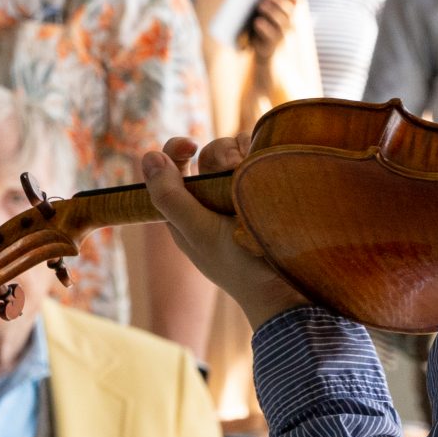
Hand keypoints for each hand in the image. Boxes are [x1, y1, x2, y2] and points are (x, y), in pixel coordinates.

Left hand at [140, 137, 309, 328]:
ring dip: (247, 155)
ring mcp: (245, 193)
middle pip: (211, 153)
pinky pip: (264, 159)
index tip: (191, 147)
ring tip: (257, 176)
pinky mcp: (271, 190)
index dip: (177, 149)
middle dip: (222, 155)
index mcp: (187, 209)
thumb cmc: (240, 266)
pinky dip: (266, 156)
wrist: (288, 289)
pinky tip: (272, 169)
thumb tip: (149, 156)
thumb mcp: (199, 233)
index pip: (173, 165)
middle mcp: (214, 197)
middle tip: (235, 168)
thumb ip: (171, 197)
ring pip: (240, 152)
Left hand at [243, 0, 298, 62]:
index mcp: (290, 15)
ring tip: (260, 4)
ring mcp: (283, 36)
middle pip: (288, 10)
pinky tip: (257, 21)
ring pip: (281, 22)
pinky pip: (271, 36)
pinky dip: (264, 27)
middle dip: (277, 0)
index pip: (295, 0)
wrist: (266, 56)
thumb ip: (267, 5)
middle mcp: (290, 25)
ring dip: (271, 11)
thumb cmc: (265, 32)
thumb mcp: (267, 17)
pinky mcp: (273, 45)